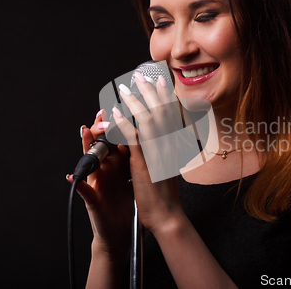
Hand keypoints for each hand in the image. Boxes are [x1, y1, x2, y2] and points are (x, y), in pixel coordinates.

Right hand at [67, 110, 133, 255]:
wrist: (121, 231)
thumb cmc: (128, 203)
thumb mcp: (135, 177)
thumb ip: (137, 157)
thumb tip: (149, 137)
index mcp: (116, 165)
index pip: (114, 140)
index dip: (116, 124)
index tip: (120, 106)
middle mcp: (104, 171)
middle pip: (99, 144)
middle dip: (100, 128)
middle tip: (103, 113)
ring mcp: (97, 184)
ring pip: (89, 162)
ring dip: (86, 147)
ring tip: (84, 132)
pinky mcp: (93, 201)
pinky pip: (84, 191)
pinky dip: (78, 183)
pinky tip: (73, 176)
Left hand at [113, 72, 183, 233]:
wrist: (167, 215)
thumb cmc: (165, 194)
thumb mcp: (169, 168)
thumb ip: (166, 151)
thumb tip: (166, 140)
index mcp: (173, 147)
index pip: (171, 116)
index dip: (166, 96)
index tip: (161, 81)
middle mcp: (167, 146)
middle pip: (161, 112)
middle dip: (150, 92)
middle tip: (141, 76)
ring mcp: (156, 153)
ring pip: (147, 121)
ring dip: (135, 102)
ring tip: (125, 88)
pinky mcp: (143, 163)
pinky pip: (133, 139)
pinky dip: (124, 124)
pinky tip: (117, 113)